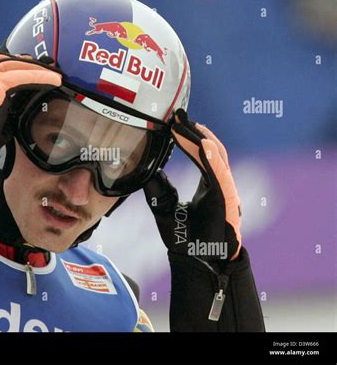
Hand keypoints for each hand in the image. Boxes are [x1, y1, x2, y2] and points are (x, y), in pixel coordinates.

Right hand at [0, 52, 61, 140]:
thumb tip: (11, 119)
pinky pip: (23, 77)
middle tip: (46, 65)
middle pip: (7, 61)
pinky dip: (41, 77)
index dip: (15, 63)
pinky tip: (54, 80)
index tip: (28, 64)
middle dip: (28, 63)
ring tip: (54, 74)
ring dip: (37, 69)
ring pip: (16, 66)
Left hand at [144, 109, 241, 261]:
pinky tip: (202, 143)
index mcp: (209, 185)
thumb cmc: (184, 239)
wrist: (196, 262)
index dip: (188, 138)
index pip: (200, 154)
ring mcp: (226, 191)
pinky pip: (221, 175)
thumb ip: (159, 187)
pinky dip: (213, 158)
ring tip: (186, 123)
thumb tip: (150, 168)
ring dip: (201, 139)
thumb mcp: (165, 206)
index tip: (174, 122)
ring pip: (217, 157)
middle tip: (179, 115)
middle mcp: (220, 184)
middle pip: (210, 150)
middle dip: (194, 132)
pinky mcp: (227, 201)